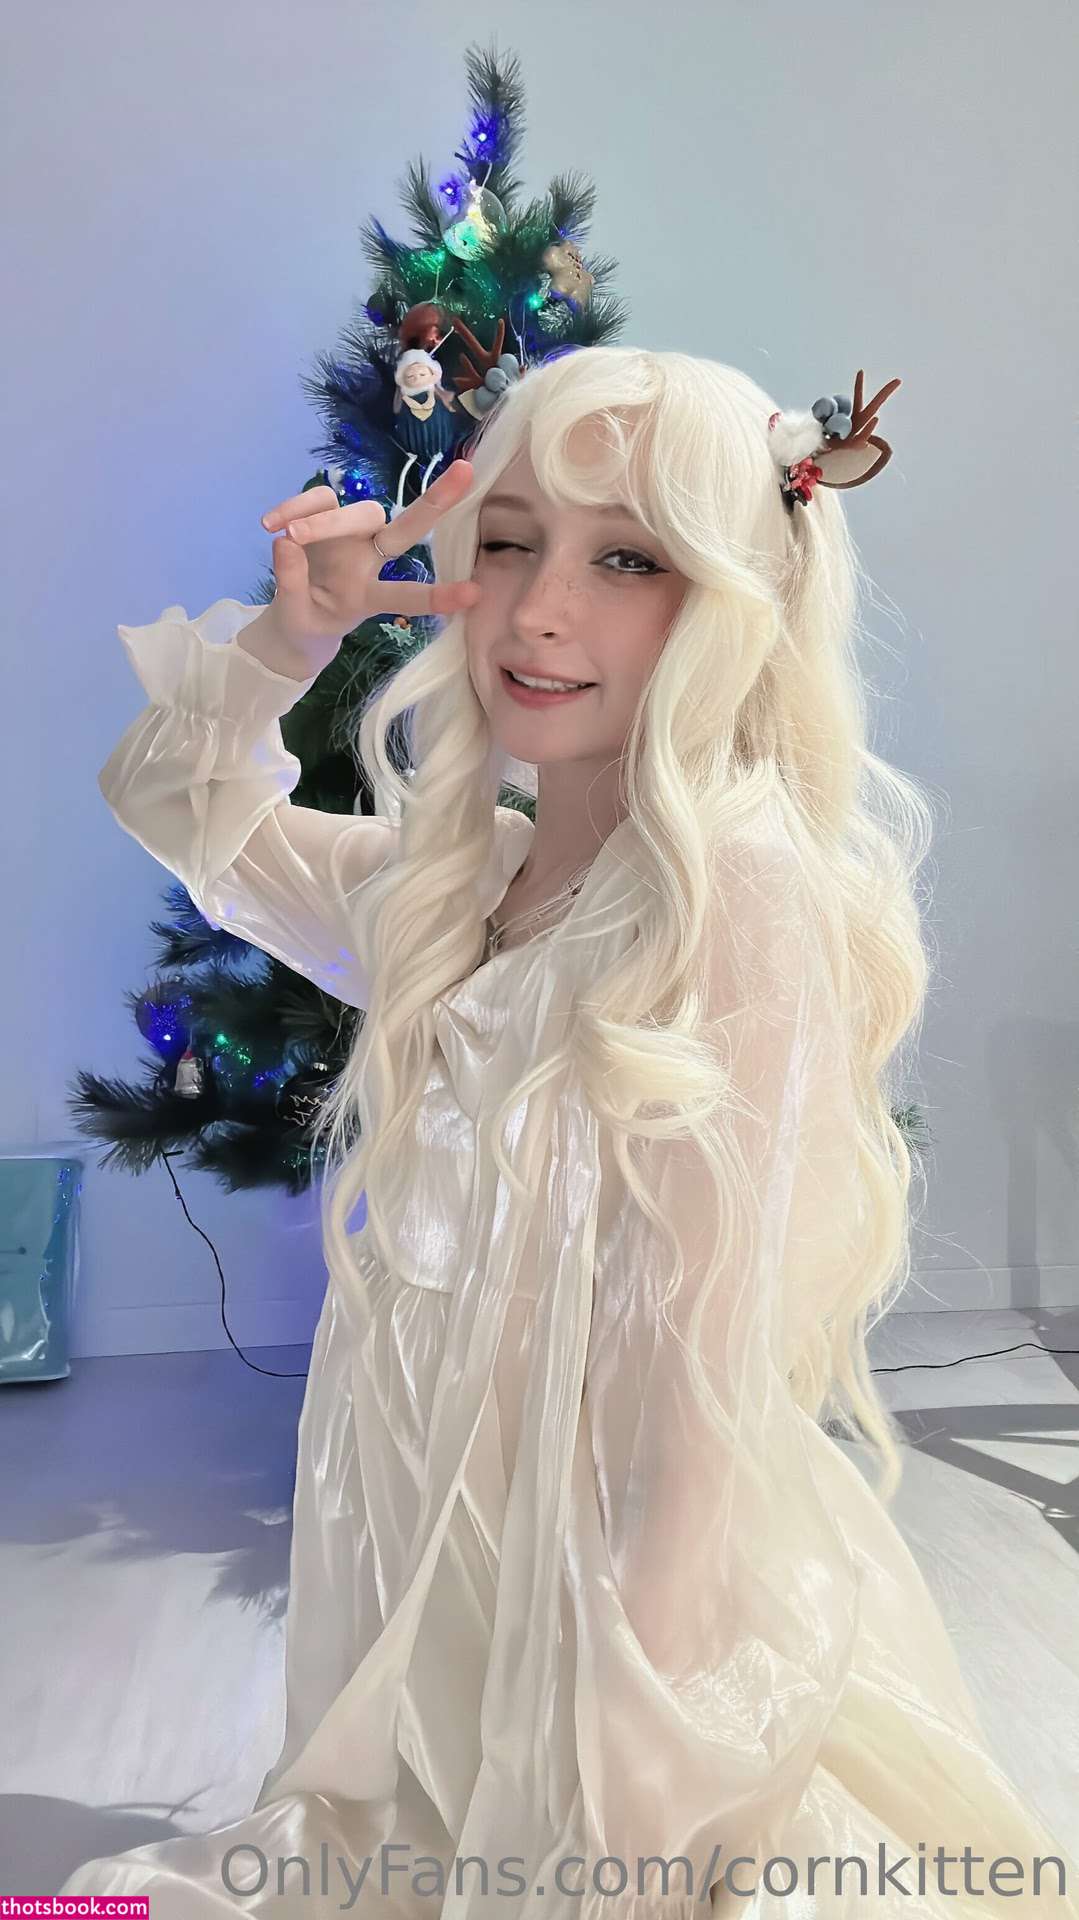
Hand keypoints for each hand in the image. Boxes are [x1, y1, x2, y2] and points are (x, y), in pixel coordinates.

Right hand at [258, 461, 483, 675]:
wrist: (291, 616)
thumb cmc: (305, 623)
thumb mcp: (295, 619)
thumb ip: (291, 584)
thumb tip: (284, 541)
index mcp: (370, 596)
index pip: (408, 595)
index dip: (439, 596)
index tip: (476, 595)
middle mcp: (370, 560)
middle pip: (406, 528)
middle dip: (436, 502)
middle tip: (464, 473)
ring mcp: (350, 535)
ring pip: (358, 511)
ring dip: (323, 521)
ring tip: (284, 535)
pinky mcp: (325, 515)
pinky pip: (318, 499)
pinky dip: (294, 508)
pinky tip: (269, 525)